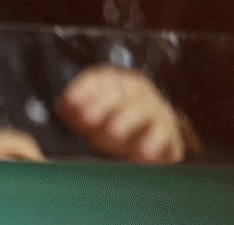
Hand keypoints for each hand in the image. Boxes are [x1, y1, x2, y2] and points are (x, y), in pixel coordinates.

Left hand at [58, 64, 188, 163]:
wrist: (148, 146)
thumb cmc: (111, 126)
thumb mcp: (89, 119)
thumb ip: (75, 112)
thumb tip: (65, 107)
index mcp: (113, 81)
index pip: (97, 80)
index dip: (82, 90)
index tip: (70, 102)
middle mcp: (135, 89)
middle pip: (119, 92)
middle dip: (102, 105)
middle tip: (87, 119)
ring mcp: (154, 107)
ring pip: (142, 109)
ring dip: (126, 120)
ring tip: (113, 133)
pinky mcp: (169, 129)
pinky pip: (163, 133)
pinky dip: (154, 142)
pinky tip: (143, 153)